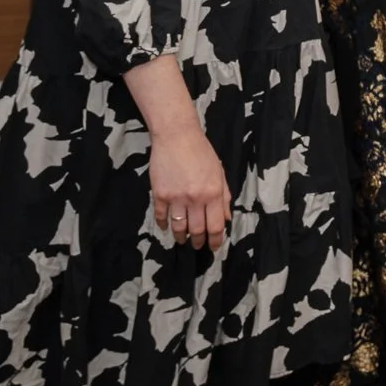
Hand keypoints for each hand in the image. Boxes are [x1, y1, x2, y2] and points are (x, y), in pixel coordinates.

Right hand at [149, 126, 230, 250]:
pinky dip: (164, 225)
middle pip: (197, 229)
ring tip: (183, 240)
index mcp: (213, 193)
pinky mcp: (160, 194)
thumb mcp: (219, 173)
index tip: (213, 247)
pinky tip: (166, 228)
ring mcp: (176, 197)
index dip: (215, 240)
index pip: (215, 225)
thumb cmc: (201, 153)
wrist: (177, 137)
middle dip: (198, 241)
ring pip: (179, 227)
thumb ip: (224, 197)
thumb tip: (226, 218)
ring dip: (181, 237)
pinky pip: (161, 216)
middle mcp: (196, 198)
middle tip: (198, 246)